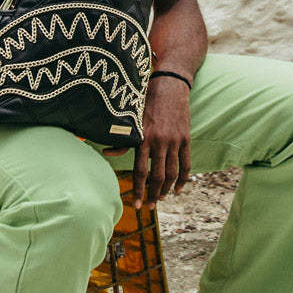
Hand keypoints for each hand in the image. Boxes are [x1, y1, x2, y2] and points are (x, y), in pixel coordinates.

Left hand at [107, 75, 191, 208]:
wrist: (170, 85)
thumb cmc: (146, 101)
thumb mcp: (132, 118)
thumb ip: (122, 139)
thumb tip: (106, 153)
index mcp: (144, 138)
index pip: (141, 171)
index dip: (139, 190)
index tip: (136, 205)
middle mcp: (160, 141)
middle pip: (158, 176)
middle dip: (153, 195)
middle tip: (149, 207)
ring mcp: (175, 141)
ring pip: (172, 173)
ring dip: (166, 190)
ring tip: (161, 199)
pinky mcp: (185, 138)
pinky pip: (186, 164)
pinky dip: (183, 179)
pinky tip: (178, 189)